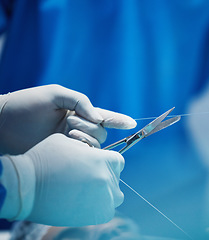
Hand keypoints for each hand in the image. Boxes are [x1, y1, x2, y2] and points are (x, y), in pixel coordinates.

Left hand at [0, 84, 135, 153]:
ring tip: (66, 133)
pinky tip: (67, 144)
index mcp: (77, 112)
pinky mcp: (62, 155)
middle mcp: (76, 128)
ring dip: (85, 137)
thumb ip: (80, 101)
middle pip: (100, 132)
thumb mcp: (55, 94)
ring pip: (94, 144)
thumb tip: (97, 117)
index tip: (132, 123)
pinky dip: (81, 149)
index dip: (118, 120)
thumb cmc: (27, 104)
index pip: (102, 116)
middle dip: (91, 127)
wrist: (3, 123)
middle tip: (71, 123)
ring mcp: (69, 142)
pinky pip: (82, 155)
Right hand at [2, 134, 124, 225]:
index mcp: (102, 159)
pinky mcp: (98, 215)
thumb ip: (86, 147)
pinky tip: (82, 203)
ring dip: (105, 194)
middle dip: (104, 178)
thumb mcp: (67, 142)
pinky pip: (106, 210)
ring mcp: (104, 198)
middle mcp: (107, 178)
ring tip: (85, 192)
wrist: (27, 187)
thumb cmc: (44, 161)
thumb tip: (93, 152)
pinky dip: (98, 207)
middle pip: (116, 178)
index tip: (98, 167)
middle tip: (86, 181)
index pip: (118, 161)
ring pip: (115, 196)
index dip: (108, 163)